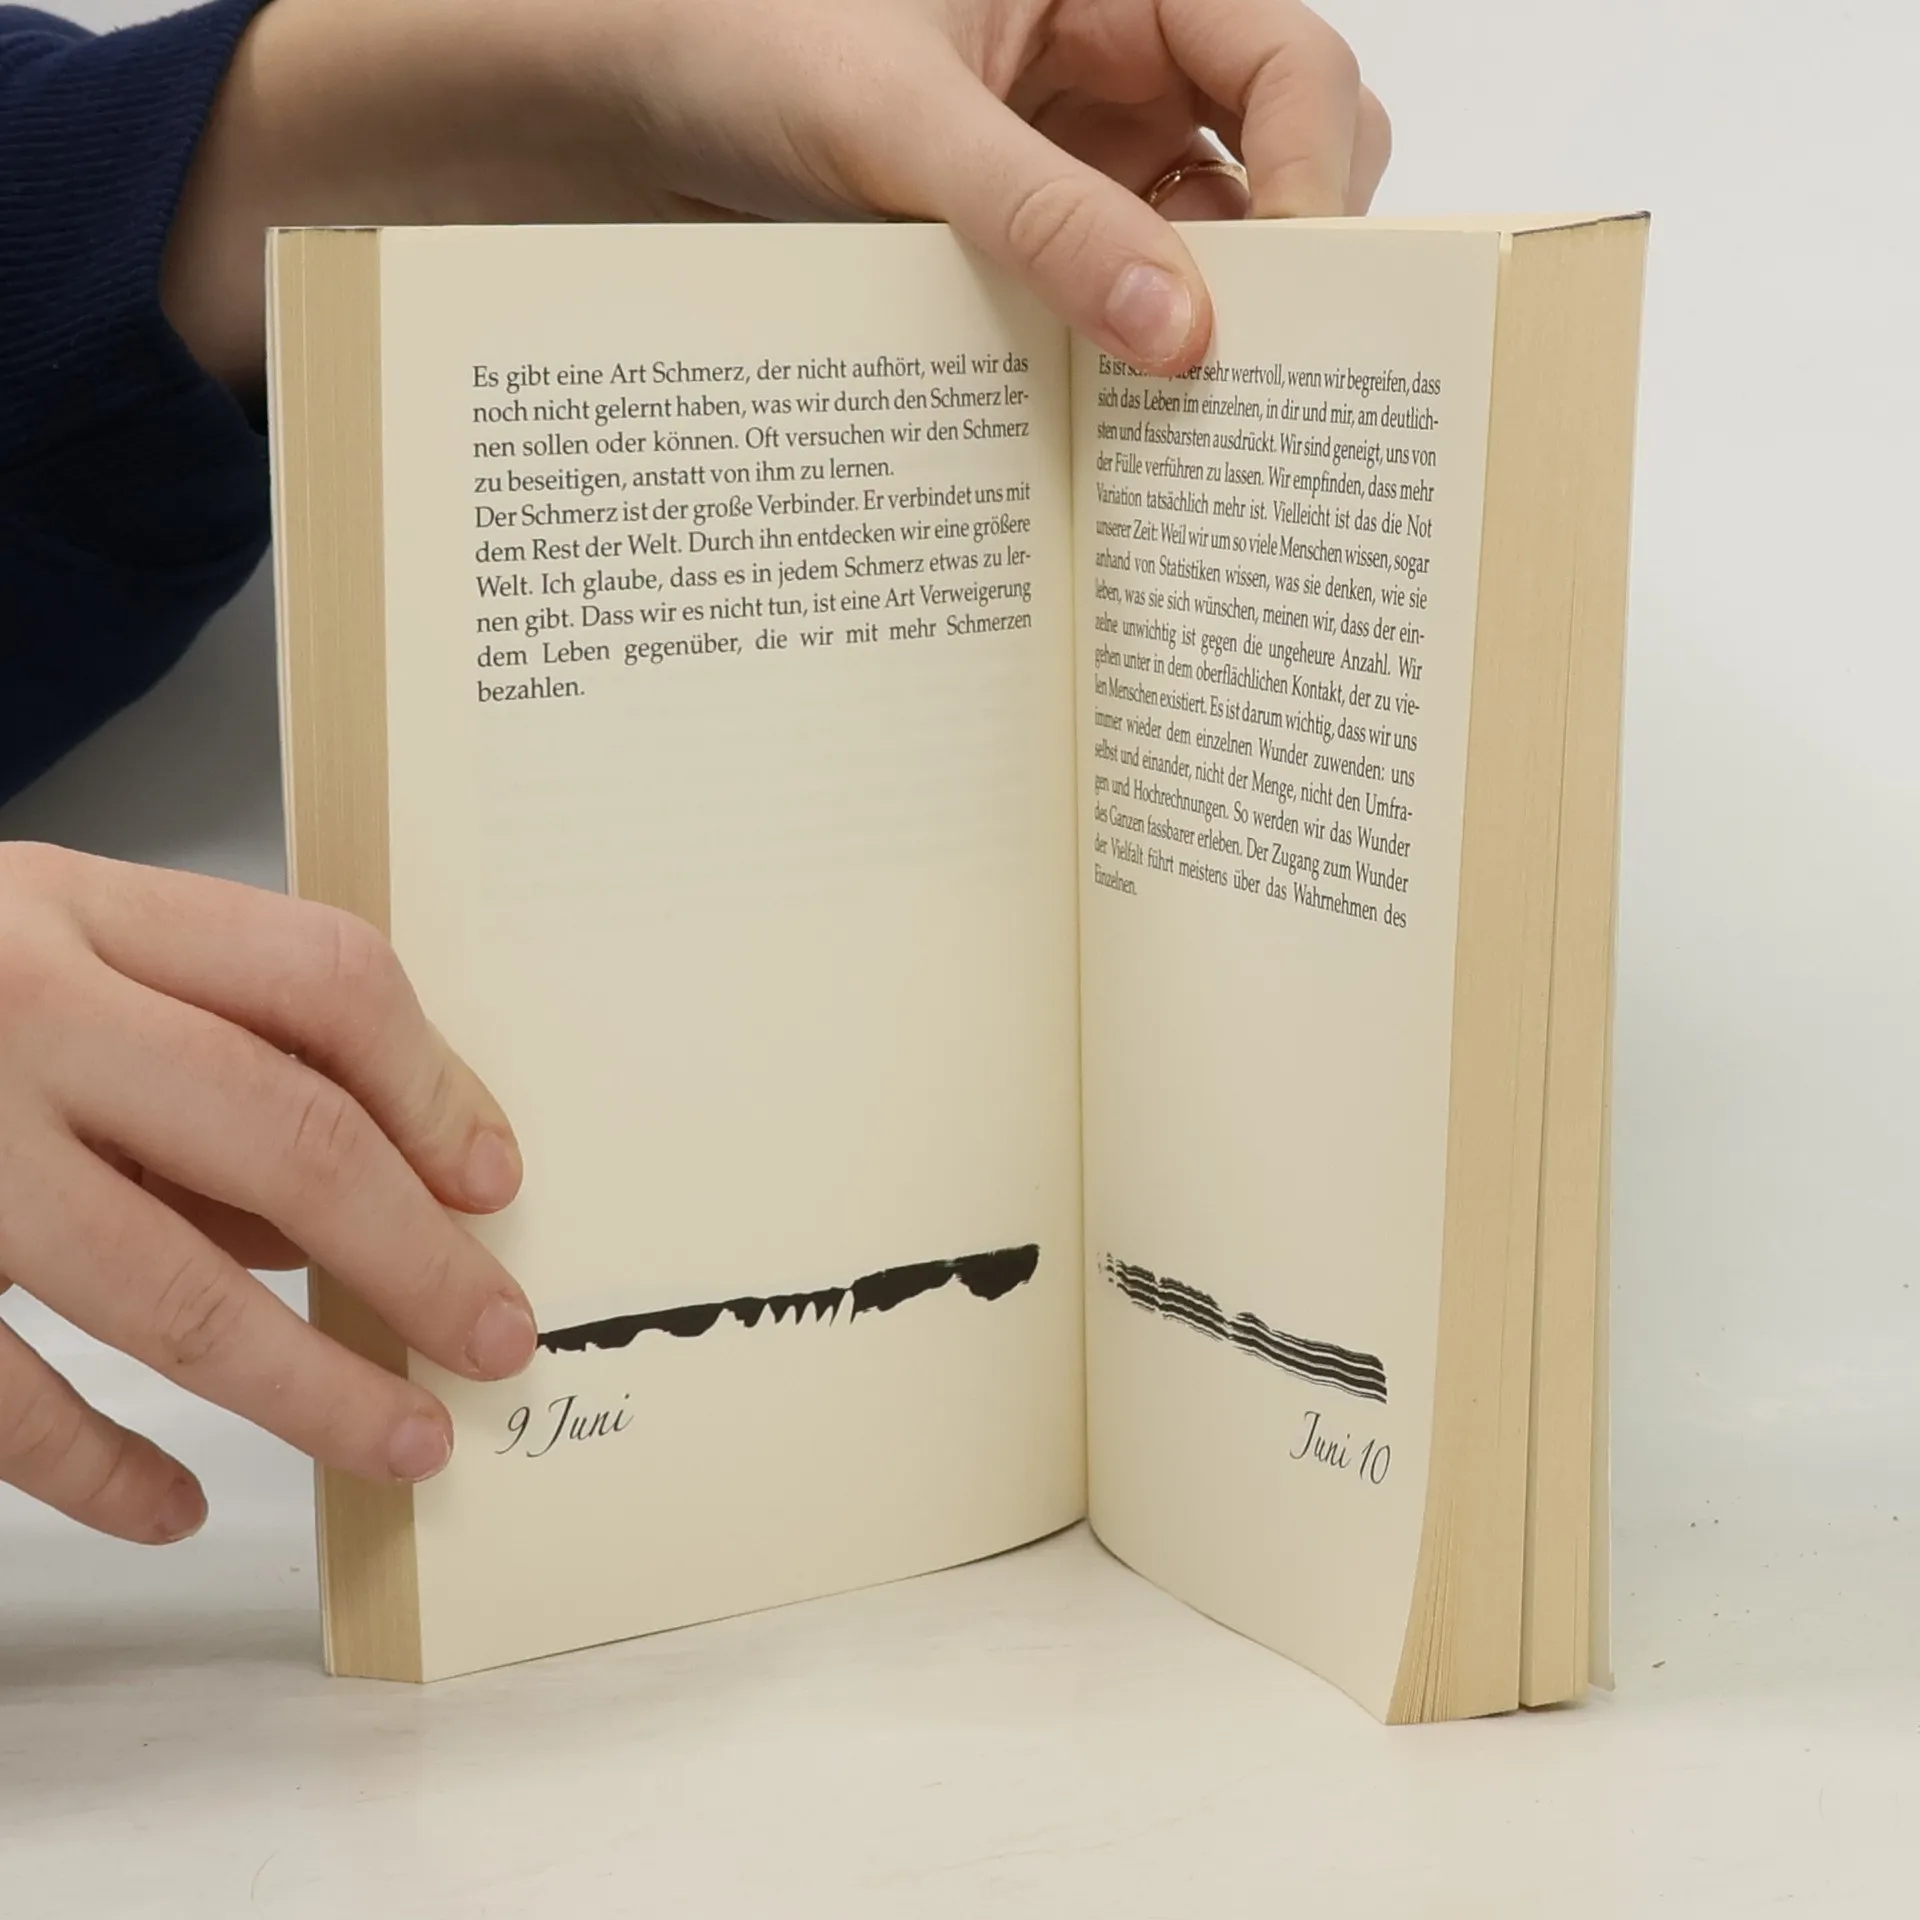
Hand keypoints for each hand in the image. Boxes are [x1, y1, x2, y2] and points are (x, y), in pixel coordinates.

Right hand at [0, 845, 535, 1544]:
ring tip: (406, 1439)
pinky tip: (172, 1503)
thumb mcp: (52, 948)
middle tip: (498, 1338)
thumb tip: (363, 1210)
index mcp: (84, 910)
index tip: (496, 1182)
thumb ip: (197, 1052)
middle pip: (285, 1138)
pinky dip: (96, 1465)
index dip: (437, 1087)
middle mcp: (20, 1013)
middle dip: (416, 1258)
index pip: (326, 978)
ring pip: (168, 1287)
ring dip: (308, 1385)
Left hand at [164, 0, 1387, 388]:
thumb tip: (1182, 335)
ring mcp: (1088, 154)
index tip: (1295, 298)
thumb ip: (1042, 218)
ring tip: (1200, 433)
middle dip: (1286, 264)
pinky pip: (1123, 294)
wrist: (631, 99)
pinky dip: (1132, 358)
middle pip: (1278, 158)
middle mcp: (1125, 60)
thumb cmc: (745, 39)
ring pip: (1210, 243)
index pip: (1287, 64)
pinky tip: (1121, 428)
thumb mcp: (899, 123)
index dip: (1313, 176)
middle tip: (1269, 385)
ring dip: (1212, 326)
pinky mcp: (1038, 232)